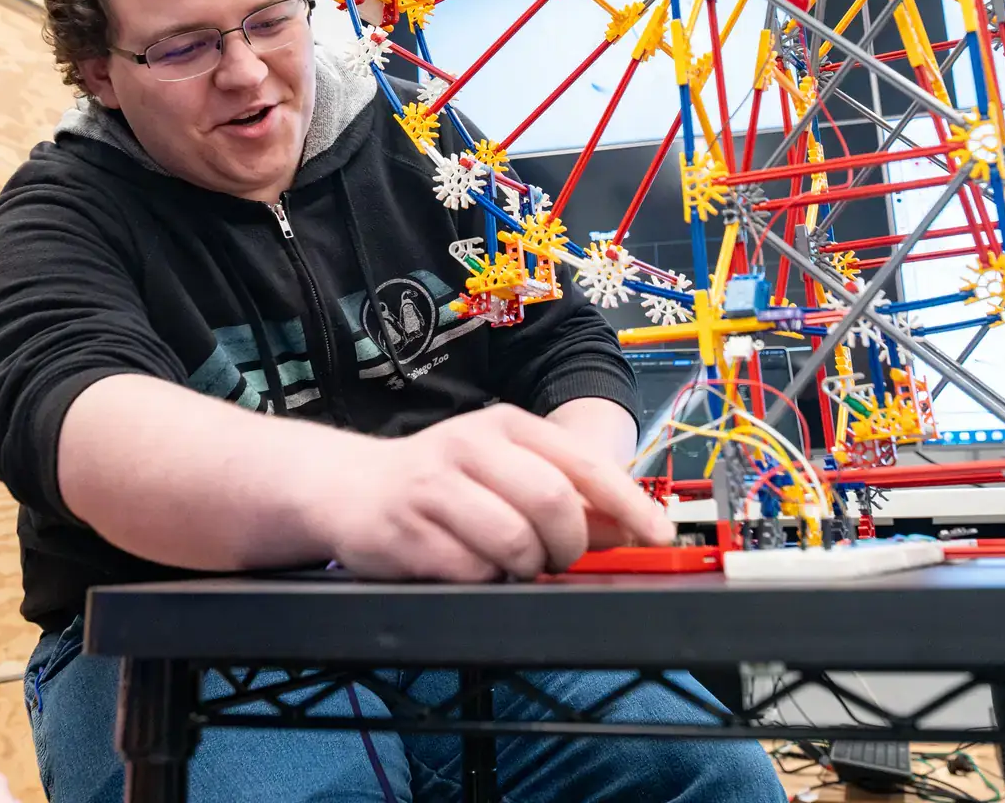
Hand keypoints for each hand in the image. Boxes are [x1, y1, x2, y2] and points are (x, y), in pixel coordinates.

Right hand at [320, 404, 673, 579]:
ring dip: (525, 566)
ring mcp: (435, 487)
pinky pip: (471, 572)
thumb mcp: (503, 466)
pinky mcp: (407, 531)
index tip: (658, 535)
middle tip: (558, 557)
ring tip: (507, 560)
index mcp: (506, 425)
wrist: (346, 487)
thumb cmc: (439, 481)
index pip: (583, 462)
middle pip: (554, 502)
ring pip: (515, 542)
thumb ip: (564, 491)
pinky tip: (464, 562)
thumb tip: (628, 525)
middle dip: (569, 544)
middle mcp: (471, 445)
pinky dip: (481, 579)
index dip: (629, 504)